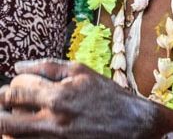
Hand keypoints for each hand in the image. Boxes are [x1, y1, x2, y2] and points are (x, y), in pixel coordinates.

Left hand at [0, 59, 156, 138]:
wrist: (135, 125)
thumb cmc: (110, 96)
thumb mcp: (83, 72)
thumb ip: (49, 67)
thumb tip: (18, 66)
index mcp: (58, 96)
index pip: (15, 91)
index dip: (9, 89)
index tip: (13, 89)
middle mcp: (52, 120)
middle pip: (4, 120)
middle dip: (2, 109)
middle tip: (9, 104)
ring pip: (11, 136)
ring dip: (10, 127)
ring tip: (21, 119)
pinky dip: (22, 137)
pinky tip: (32, 129)